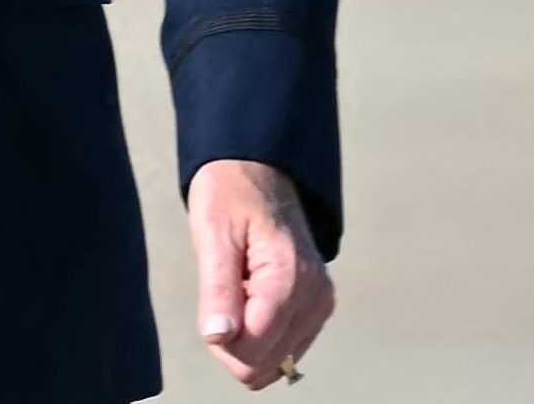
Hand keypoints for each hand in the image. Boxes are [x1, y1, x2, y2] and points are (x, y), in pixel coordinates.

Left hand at [189, 157, 332, 389]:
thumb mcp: (212, 234)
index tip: (213, 298)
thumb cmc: (229, 196)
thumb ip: (217, 290)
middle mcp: (315, 296)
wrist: (260, 170)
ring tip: (241, 290)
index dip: (220, 335)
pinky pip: (285, 349)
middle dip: (232, 341)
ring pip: (276, 363)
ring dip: (248, 338)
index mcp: (290, 277)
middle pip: (264, 363)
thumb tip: (217, 339)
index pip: (252, 347)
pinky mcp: (319, 308)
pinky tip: (254, 297)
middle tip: (224, 293)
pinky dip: (263, 334)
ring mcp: (321, 304)